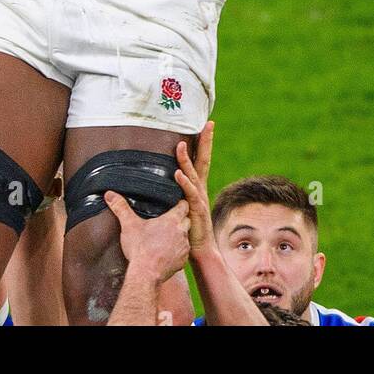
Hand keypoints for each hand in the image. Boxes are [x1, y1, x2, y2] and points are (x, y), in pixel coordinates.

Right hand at [104, 192, 188, 284]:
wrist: (146, 274)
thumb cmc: (139, 248)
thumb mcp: (128, 224)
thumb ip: (120, 207)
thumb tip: (110, 194)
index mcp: (171, 220)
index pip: (184, 206)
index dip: (180, 204)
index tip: (174, 204)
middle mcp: (181, 233)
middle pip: (187, 220)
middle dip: (180, 219)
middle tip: (168, 221)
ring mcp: (183, 248)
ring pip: (186, 237)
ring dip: (178, 236)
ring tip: (166, 237)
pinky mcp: (182, 261)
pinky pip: (183, 253)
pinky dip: (177, 251)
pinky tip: (166, 252)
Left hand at [174, 123, 215, 256]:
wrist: (200, 249)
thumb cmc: (188, 226)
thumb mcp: (182, 204)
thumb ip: (176, 191)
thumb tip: (165, 177)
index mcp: (196, 185)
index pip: (200, 158)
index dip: (203, 142)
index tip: (206, 125)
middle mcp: (200, 188)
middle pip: (203, 160)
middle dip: (206, 141)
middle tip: (208, 124)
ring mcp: (199, 198)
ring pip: (193, 174)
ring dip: (186, 159)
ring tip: (180, 144)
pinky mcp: (195, 210)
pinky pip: (189, 193)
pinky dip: (184, 183)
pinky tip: (178, 173)